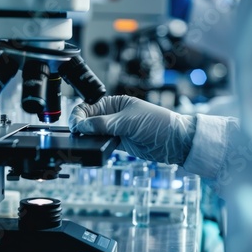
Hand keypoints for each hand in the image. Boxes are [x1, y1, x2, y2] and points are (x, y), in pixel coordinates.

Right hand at [69, 95, 195, 165]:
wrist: (175, 141)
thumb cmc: (158, 123)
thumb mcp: (128, 121)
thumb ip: (103, 124)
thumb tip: (82, 126)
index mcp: (115, 103)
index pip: (89, 107)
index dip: (79, 116)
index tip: (76, 126)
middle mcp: (113, 115)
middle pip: (89, 120)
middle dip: (81, 127)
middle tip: (77, 136)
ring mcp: (116, 130)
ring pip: (94, 133)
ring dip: (88, 138)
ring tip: (85, 143)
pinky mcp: (120, 144)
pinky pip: (103, 143)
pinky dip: (97, 146)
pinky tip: (95, 148)